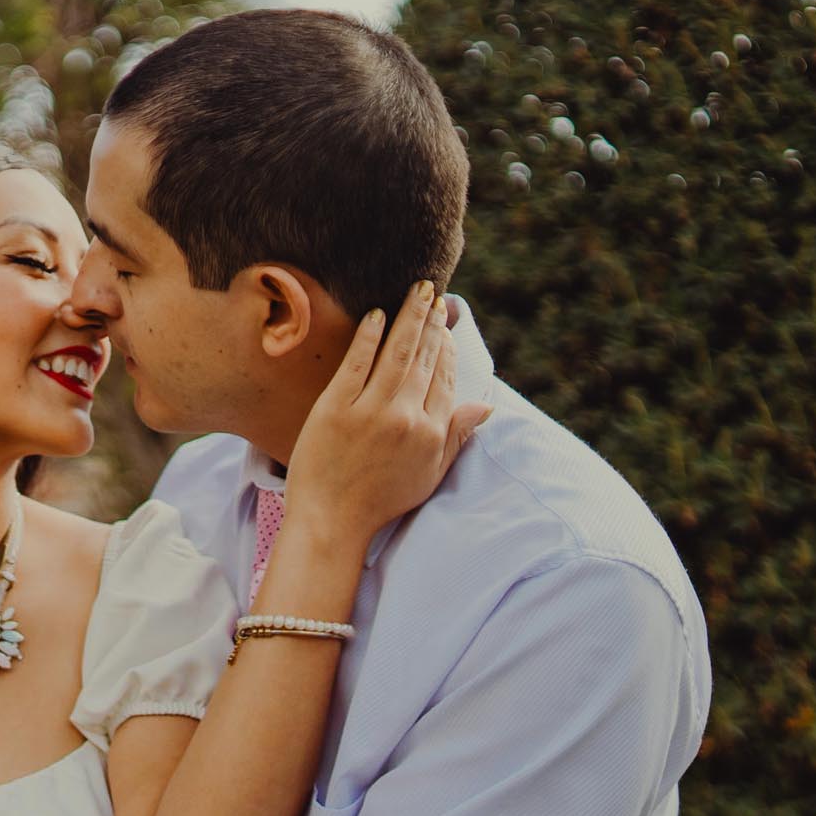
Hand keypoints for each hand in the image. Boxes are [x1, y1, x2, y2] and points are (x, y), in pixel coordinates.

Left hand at [286, 282, 487, 541]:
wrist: (330, 522)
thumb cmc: (380, 503)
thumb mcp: (429, 476)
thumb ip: (455, 437)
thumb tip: (484, 406)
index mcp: (430, 434)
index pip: (443, 379)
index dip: (445, 350)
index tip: (445, 327)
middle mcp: (405, 418)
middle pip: (422, 359)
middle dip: (431, 323)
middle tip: (433, 295)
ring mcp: (369, 412)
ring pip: (395, 354)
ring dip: (408, 319)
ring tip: (415, 293)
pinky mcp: (335, 408)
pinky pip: (356, 363)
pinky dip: (368, 337)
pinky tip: (377, 315)